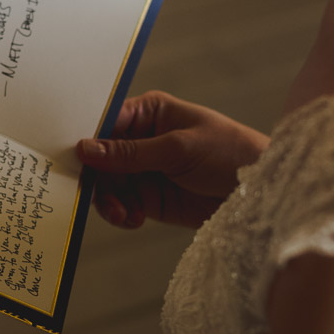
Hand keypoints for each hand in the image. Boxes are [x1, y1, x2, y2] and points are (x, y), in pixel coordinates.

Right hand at [76, 91, 268, 228]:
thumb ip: (130, 152)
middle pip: (100, 158)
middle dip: (99, 179)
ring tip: (125, 215)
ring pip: (107, 184)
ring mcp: (145, 170)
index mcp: (150, 113)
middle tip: (105, 198)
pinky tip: (134, 220)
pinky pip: (122, 204)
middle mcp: (142, 139)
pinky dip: (122, 214)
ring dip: (110, 201)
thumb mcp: (178, 149)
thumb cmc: (229, 153)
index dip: (87, 139)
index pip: (105, 121)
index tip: (74, 160)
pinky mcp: (150, 198)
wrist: (260, 193)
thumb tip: (85, 148)